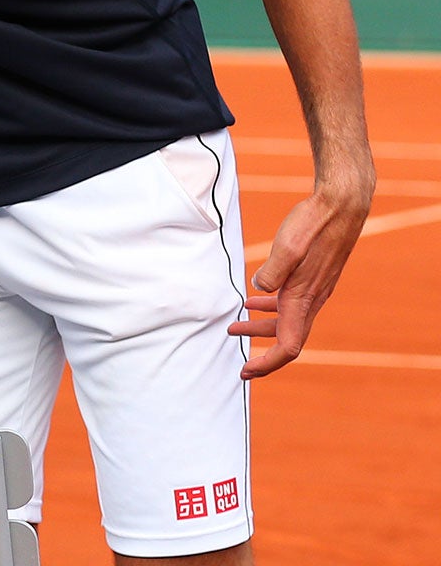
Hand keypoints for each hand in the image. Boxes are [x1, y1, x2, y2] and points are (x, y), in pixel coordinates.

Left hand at [228, 181, 371, 377]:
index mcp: (303, 298)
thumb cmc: (314, 224)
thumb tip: (259, 290)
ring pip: (286, 320)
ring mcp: (313, 289)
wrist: (341, 206)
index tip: (246, 370)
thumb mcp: (288, 246)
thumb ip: (272, 271)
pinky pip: (290, 302)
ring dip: (260, 326)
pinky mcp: (311, 277)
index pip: (288, 346)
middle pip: (286, 338)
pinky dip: (270, 307)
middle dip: (261, 352)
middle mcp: (311, 299)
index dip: (267, 363)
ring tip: (235, 326)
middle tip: (239, 362)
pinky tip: (254, 300)